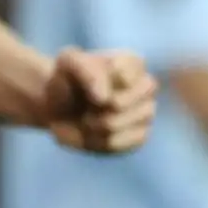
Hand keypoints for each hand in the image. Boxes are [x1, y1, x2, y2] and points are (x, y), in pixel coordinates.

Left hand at [42, 48, 157, 153]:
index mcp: (132, 62)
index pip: (121, 76)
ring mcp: (146, 113)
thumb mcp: (68, 62)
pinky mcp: (139, 137)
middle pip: (120, 104)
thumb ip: (87, 71)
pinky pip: (115, 144)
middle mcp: (146, 86)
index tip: (84, 78)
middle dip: (93, 107)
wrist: (60, 106)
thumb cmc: (66, 79)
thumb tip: (105, 99)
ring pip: (114, 125)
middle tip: (84, 102)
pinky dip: (94, 139)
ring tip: (84, 117)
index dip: (97, 82)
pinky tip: (91, 132)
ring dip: (89, 123)